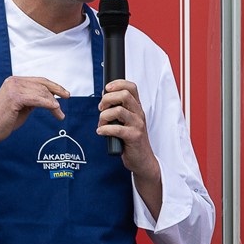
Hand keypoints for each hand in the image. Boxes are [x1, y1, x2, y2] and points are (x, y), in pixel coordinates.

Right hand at [0, 75, 68, 147]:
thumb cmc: (4, 120)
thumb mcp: (23, 107)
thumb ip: (34, 100)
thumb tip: (50, 98)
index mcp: (14, 82)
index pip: (40, 80)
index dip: (54, 86)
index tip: (65, 94)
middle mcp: (13, 82)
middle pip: (42, 85)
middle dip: (56, 94)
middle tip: (65, 103)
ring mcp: (13, 88)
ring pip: (41, 92)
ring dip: (54, 104)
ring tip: (59, 114)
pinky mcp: (14, 98)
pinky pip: (37, 99)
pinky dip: (48, 104)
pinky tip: (55, 109)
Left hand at [99, 80, 163, 216]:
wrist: (142, 160)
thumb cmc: (131, 141)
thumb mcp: (127, 122)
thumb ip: (119, 110)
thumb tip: (104, 100)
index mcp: (137, 108)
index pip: (131, 87)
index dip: (118, 84)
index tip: (107, 89)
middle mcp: (139, 114)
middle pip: (124, 95)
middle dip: (107, 99)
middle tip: (101, 108)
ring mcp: (138, 125)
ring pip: (118, 111)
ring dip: (104, 116)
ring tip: (101, 123)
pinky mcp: (134, 137)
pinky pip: (116, 129)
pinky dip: (104, 129)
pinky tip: (101, 132)